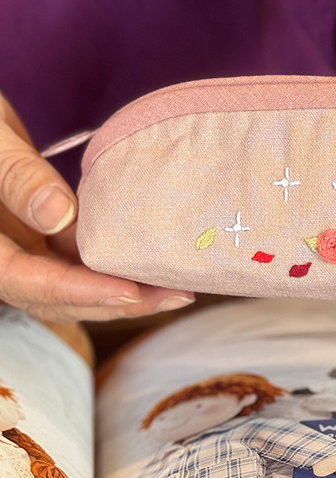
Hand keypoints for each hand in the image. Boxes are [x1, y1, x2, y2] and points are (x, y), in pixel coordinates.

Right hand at [0, 92, 193, 322]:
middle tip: (173, 295)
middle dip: (115, 301)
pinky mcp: (42, 233)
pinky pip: (77, 257)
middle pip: (54, 295)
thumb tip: (58, 215)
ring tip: (176, 286)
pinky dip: (113, 264)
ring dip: (122, 288)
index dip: (77, 291)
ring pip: (70, 281)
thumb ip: (17, 176)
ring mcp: (22, 245)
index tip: (127, 291)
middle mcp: (1, 254)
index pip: (24, 280)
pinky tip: (153, 262)